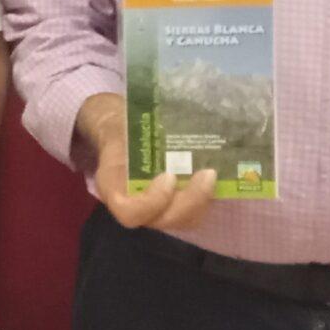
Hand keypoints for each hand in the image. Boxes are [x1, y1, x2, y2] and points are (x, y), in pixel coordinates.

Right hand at [77, 93, 216, 230]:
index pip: (130, 213)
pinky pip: (193, 211)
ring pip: (183, 220)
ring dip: (203, 200)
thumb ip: (130, 126)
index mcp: (113, 187)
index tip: (169, 176)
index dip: (152, 203)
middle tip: (207, 174)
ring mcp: (156, 209)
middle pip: (163, 221)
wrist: (122, 134)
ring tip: (213, 173)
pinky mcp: (174, 205)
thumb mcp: (118, 125)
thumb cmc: (122, 128)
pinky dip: (207, 197)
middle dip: (190, 201)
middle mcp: (135, 206)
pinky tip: (216, 176)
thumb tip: (156, 109)